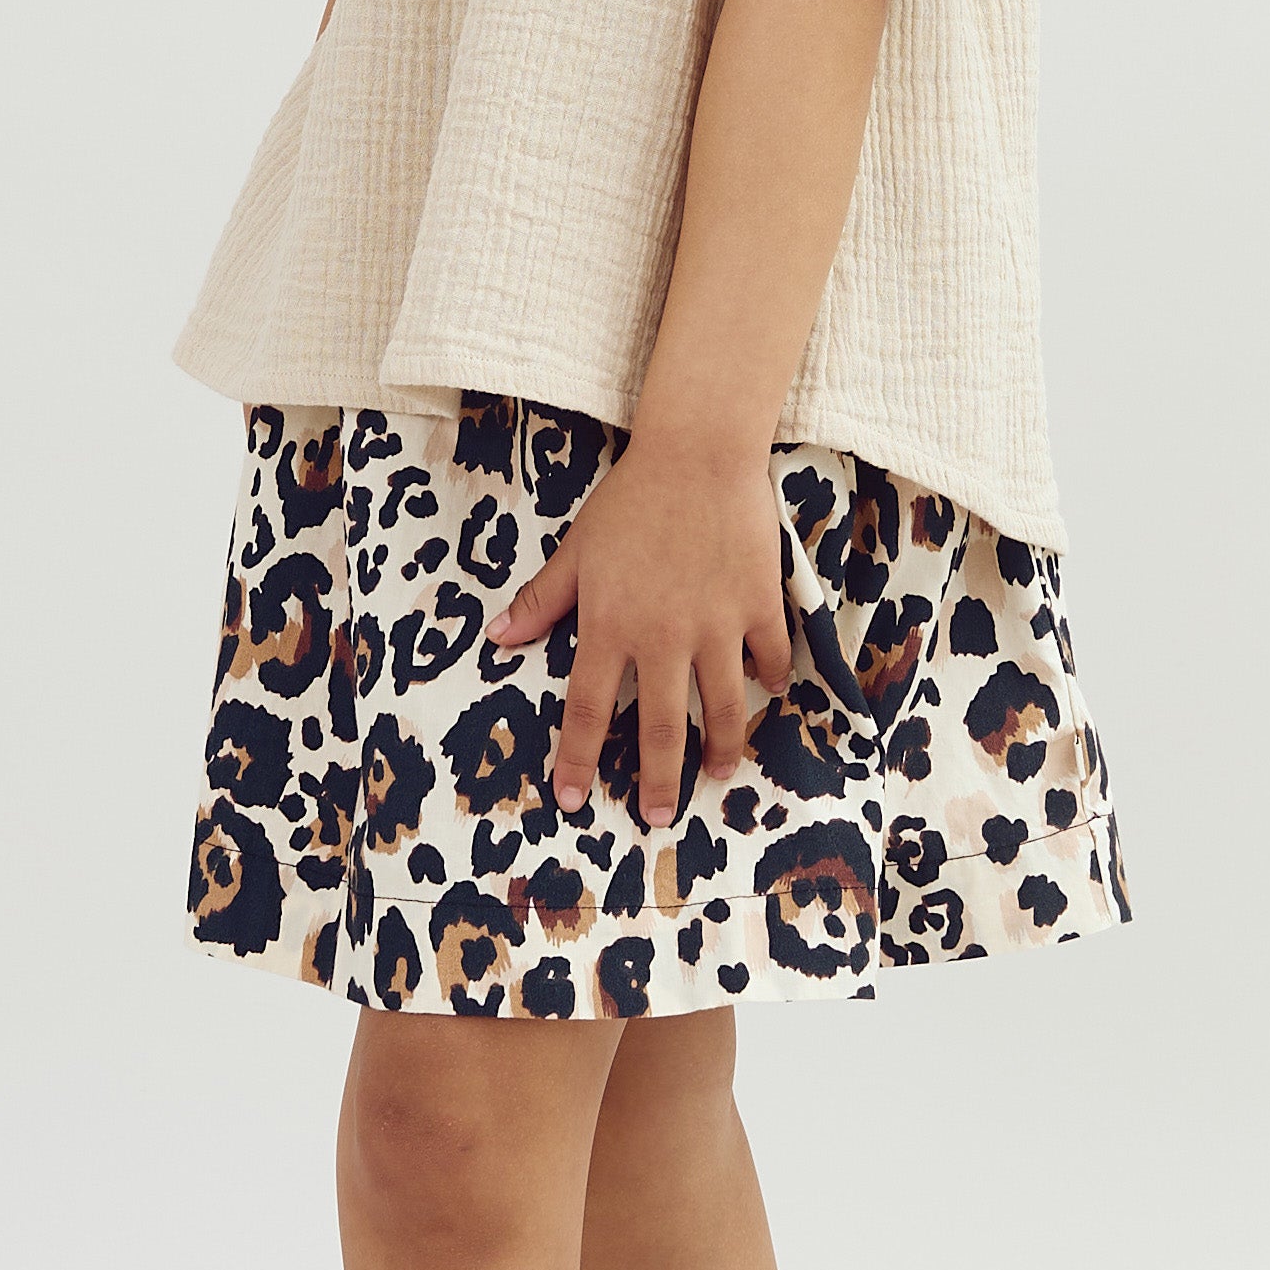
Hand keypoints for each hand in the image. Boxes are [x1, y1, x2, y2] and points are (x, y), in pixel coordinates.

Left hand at [492, 431, 794, 833]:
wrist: (697, 453)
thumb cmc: (630, 501)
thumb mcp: (577, 551)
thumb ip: (543, 600)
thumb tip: (499, 638)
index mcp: (610, 626)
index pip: (588, 709)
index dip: (578, 758)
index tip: (573, 799)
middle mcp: (663, 636)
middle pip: (661, 727)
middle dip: (659, 780)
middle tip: (658, 816)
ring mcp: (717, 625)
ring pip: (723, 706)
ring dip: (723, 747)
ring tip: (722, 773)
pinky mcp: (760, 605)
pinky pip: (770, 656)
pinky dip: (769, 677)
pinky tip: (766, 690)